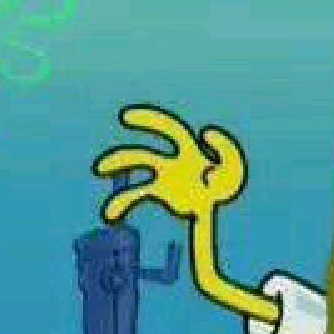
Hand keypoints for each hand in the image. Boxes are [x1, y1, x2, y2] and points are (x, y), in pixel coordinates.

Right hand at [93, 105, 246, 223]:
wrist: (221, 201)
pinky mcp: (162, 194)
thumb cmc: (226, 180)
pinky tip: (109, 215)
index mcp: (187, 149)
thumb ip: (225, 148)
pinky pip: (138, 196)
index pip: (168, 130)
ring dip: (118, 180)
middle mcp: (170, 160)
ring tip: (99, 182)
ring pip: (135, 176)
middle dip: (121, 157)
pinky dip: (122, 203)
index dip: (149, 120)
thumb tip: (203, 134)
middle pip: (141, 156)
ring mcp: (164, 178)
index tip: (125, 118)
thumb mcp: (233, 166)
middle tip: (101, 167)